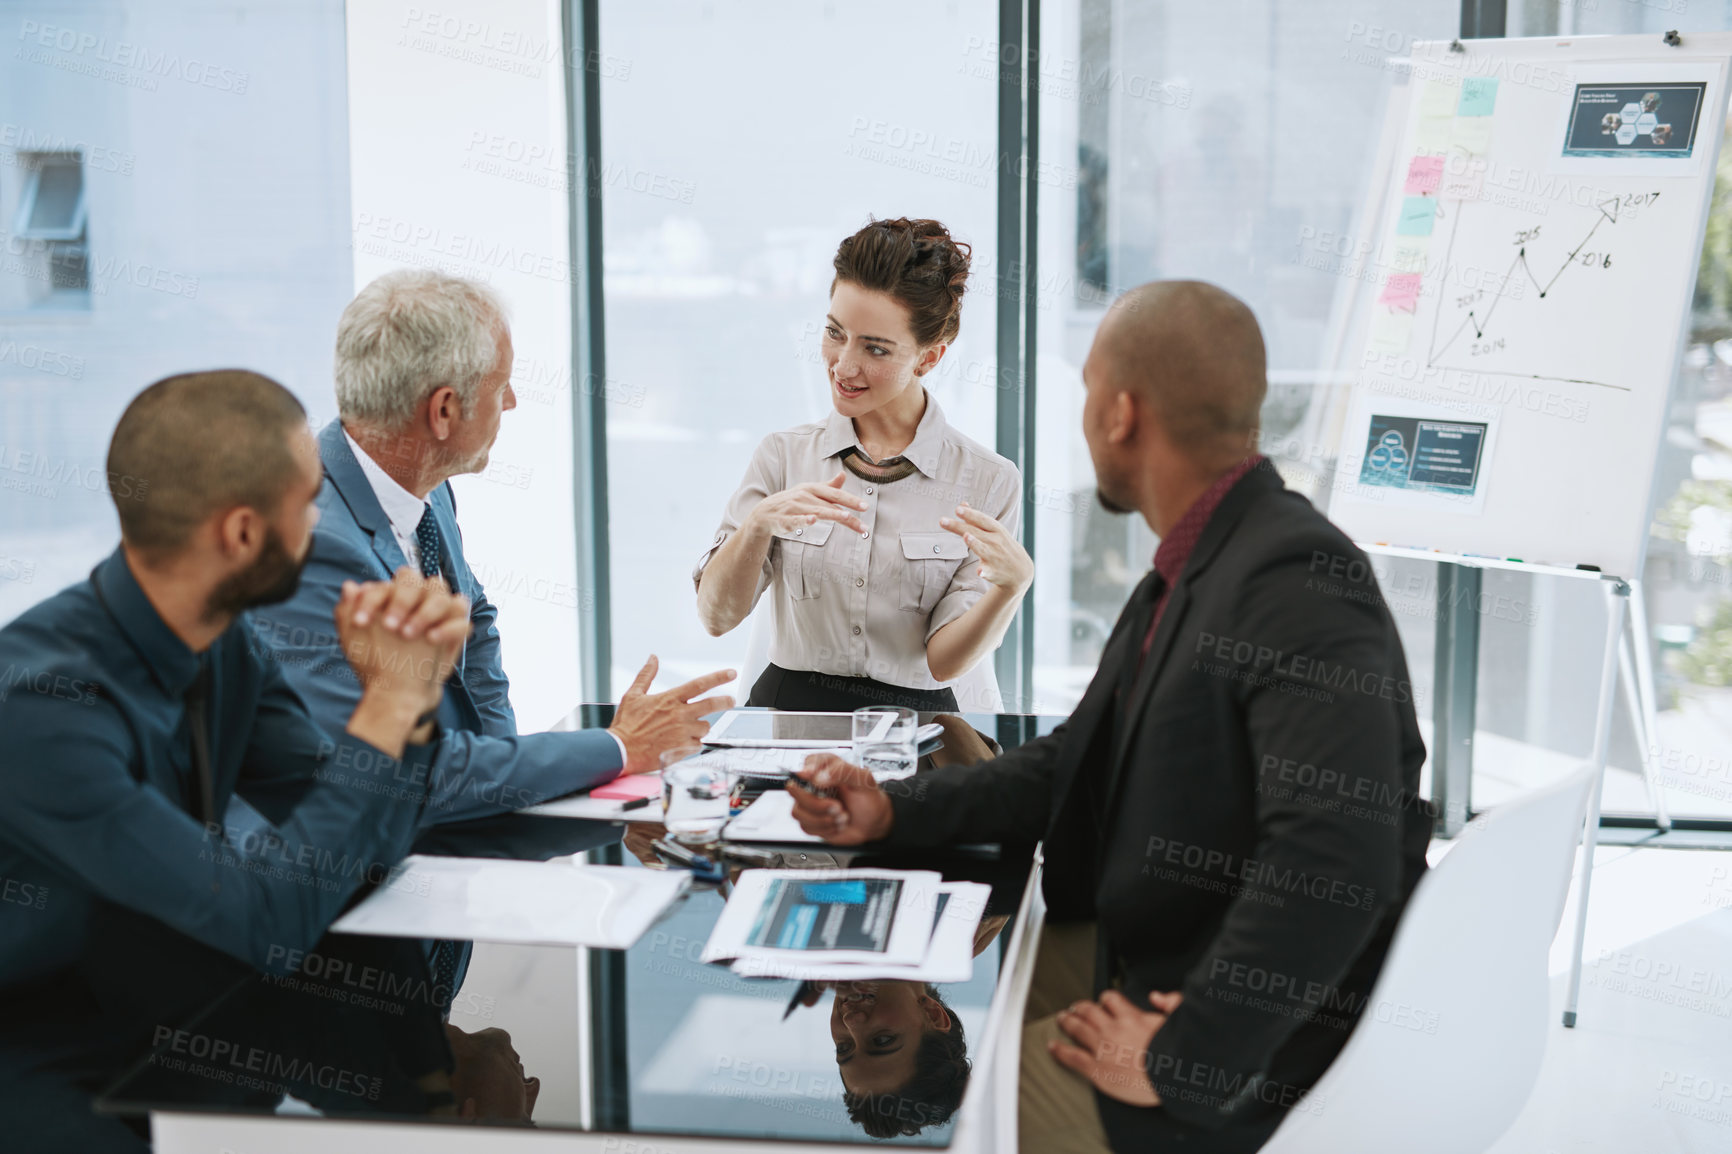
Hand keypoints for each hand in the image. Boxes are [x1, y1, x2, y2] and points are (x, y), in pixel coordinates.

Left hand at [336, 567, 470, 717]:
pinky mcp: (456, 633)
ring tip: (407, 635)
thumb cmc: (375, 663)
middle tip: (389, 626)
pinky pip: (462, 621)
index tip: (360, 623)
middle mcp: (418, 601)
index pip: (387, 584)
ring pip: (443, 596)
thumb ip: (347, 611)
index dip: (372, 599)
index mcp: (393, 598)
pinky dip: (448, 628)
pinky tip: (430, 639)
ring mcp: (440, 615)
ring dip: (425, 613)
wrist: (395, 694)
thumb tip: (351, 586)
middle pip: (418, 581)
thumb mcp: (353, 640)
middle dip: (402, 600)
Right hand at [608, 656, 735, 774]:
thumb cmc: (625, 725)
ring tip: (683, 730)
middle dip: (726, 701)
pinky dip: (691, 744)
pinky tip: (677, 744)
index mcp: (670, 699)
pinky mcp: (682, 749)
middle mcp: (680, 714)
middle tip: (731, 700)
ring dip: (699, 728)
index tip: (732, 673)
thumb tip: (652, 658)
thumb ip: (646, 675)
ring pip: (704, 727)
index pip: (700, 684)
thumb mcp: (633, 695)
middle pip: (712, 704)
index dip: (719, 677)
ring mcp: (683, 733)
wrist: (620, 751)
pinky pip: (697, 745)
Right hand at [748, 472, 868, 536]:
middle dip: (848, 513)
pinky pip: (797, 520)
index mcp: (812, 488)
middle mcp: (805, 496)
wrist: (765, 512)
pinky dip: (805, 520)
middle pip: (830, 505)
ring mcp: (795, 507)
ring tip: (846, 517)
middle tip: (863, 519)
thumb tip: (844, 474)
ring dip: (832, 513)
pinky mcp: (786, 519)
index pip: (836, 494)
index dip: (851, 500)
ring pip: (817, 511)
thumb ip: (829, 486)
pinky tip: (813, 520)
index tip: (866, 506)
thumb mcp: (810, 491)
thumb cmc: (793, 501)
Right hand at [787, 753, 892, 843]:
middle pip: (795, 791)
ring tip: (841, 816)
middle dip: (819, 805)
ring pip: (798, 812)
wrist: (873, 822)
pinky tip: (836, 824)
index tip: (817, 782)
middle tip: (838, 807)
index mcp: (826, 767)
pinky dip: (825, 829)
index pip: (807, 763)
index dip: (807, 773)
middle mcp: (814, 784)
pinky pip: (806, 827)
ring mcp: (810, 803)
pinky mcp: (811, 820)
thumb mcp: (863, 781)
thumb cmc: (868, 798)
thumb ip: (842, 772)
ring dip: (823, 819)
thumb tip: (817, 777)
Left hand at [940, 503, 1031, 591]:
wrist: (1020, 571)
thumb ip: (976, 519)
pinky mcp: (993, 572)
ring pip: (982, 549)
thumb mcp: (994, 531)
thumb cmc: (1003, 547)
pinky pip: (987, 571)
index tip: (958, 509)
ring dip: (975, 543)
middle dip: (959, 526)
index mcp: (996, 530)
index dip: (970, 514)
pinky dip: (984, 571)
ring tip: (967, 537)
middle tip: (942, 521)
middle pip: (975, 532)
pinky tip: (979, 571)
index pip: (981, 520)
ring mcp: (995, 557)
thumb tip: (962, 504)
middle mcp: (995, 542)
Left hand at [1049, 990, 1182, 1106]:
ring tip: (1062, 1019)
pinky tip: (1053, 1047)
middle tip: (1075, 1008)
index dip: (1104, 1000)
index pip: (1110, 999)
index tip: (1103, 1002)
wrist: (1173, 1079)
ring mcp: (1102, 1049)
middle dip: (1080, 1008)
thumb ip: (1171, 1003)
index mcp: (1131, 1017)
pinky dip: (1060, 1050)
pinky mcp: (1097, 1070)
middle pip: (1089, 1011)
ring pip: (1078, 1028)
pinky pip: (1072, 1056)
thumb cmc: (1178, 1056)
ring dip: (1067, 1021)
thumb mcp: (1179, 1021)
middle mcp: (1113, 1030)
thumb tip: (1157, 997)